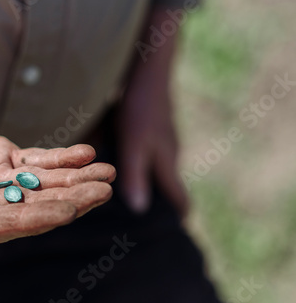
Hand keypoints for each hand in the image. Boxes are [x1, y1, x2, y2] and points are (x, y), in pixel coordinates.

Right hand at [0, 95, 115, 241]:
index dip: (28, 219)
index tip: (65, 212)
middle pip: (25, 209)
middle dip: (66, 202)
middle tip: (103, 192)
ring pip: (37, 187)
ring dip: (74, 183)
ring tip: (108, 175)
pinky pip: (34, 162)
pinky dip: (61, 160)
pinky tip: (87, 153)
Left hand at [116, 7, 187, 215]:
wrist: (147, 71)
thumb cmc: (139, 110)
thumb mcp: (133, 146)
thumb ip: (136, 176)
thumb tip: (140, 210)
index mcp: (167, 163)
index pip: (178, 197)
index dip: (177, 215)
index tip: (172, 232)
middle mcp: (169, 152)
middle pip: (168, 184)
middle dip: (161, 201)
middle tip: (146, 218)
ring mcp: (163, 137)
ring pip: (158, 166)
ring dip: (150, 180)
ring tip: (132, 192)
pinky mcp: (153, 125)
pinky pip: (148, 150)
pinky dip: (141, 161)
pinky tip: (123, 159)